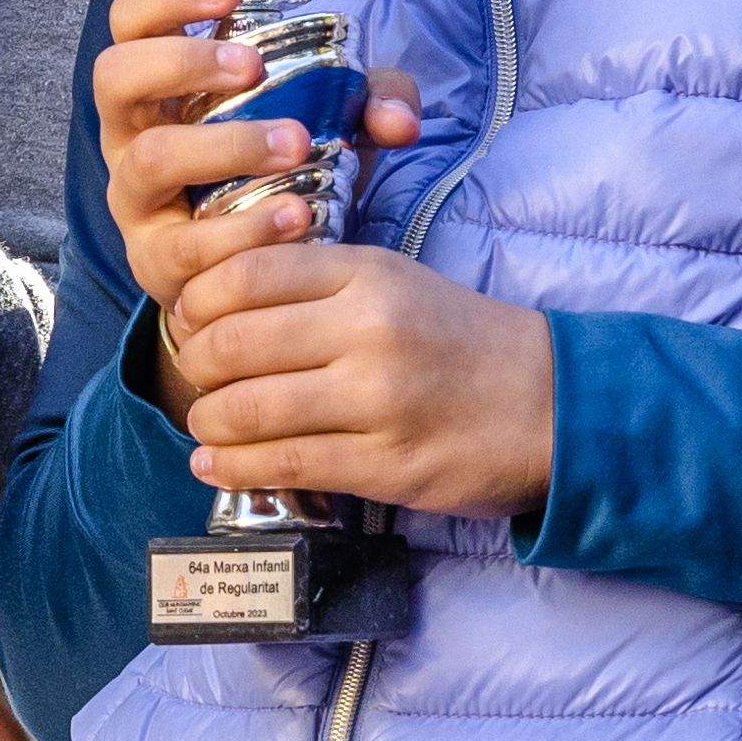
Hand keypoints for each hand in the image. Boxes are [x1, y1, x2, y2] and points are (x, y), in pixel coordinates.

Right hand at [93, 0, 420, 314]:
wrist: (251, 277)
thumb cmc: (278, 174)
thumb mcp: (327, 122)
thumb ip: (368, 104)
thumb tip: (399, 118)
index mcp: (158, 86)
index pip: (132, 20)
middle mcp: (130, 134)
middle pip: (114, 75)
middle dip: (182, 60)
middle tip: (250, 64)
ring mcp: (135, 200)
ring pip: (150, 158)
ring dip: (224, 145)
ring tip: (294, 143)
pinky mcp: (157, 262)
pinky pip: (183, 243)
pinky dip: (241, 229)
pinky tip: (296, 214)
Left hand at [159, 240, 553, 523]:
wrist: (551, 405)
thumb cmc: (464, 342)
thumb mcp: (398, 282)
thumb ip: (318, 284)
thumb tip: (219, 303)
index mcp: (369, 273)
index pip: (247, 273)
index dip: (198, 301)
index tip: (190, 320)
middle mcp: (369, 329)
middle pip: (235, 341)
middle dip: (197, 366)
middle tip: (195, 378)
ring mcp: (377, 399)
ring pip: (249, 408)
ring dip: (208, 422)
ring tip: (206, 425)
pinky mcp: (384, 462)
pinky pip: (284, 464)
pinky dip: (234, 466)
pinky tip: (216, 465)